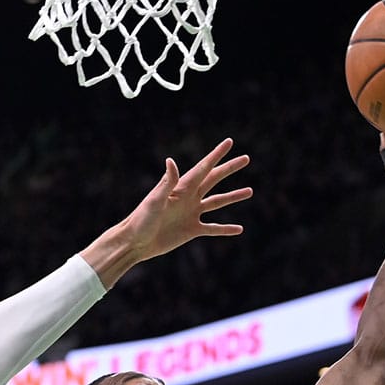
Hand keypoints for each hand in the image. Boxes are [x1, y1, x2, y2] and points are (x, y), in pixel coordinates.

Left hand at [120, 138, 251, 260]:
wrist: (135, 242)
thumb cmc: (140, 220)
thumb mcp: (154, 201)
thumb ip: (166, 183)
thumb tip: (171, 160)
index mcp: (181, 188)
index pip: (203, 168)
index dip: (216, 155)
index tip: (229, 142)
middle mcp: (188, 198)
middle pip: (214, 180)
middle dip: (229, 169)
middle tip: (246, 158)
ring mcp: (191, 214)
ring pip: (217, 202)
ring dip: (233, 197)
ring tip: (250, 191)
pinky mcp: (191, 230)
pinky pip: (213, 228)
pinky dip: (225, 229)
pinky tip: (239, 229)